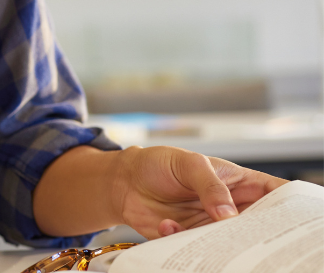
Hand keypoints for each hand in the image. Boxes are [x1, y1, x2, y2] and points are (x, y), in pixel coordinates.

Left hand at [111, 145, 286, 238]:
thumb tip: (229, 214)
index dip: (286, 206)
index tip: (284, 219)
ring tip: (202, 232)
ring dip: (217, 242)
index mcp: (239, 184)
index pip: (274, 194)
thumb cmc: (160, 164)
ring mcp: (210, 224)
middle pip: (257, 226)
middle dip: (254, 234)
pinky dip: (182, 241)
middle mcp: (229, 208)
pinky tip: (167, 225)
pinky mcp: (189, 237)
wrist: (125, 180)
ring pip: (229, 242)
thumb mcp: (189, 163)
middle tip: (244, 235)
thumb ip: (210, 185)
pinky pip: (195, 248)